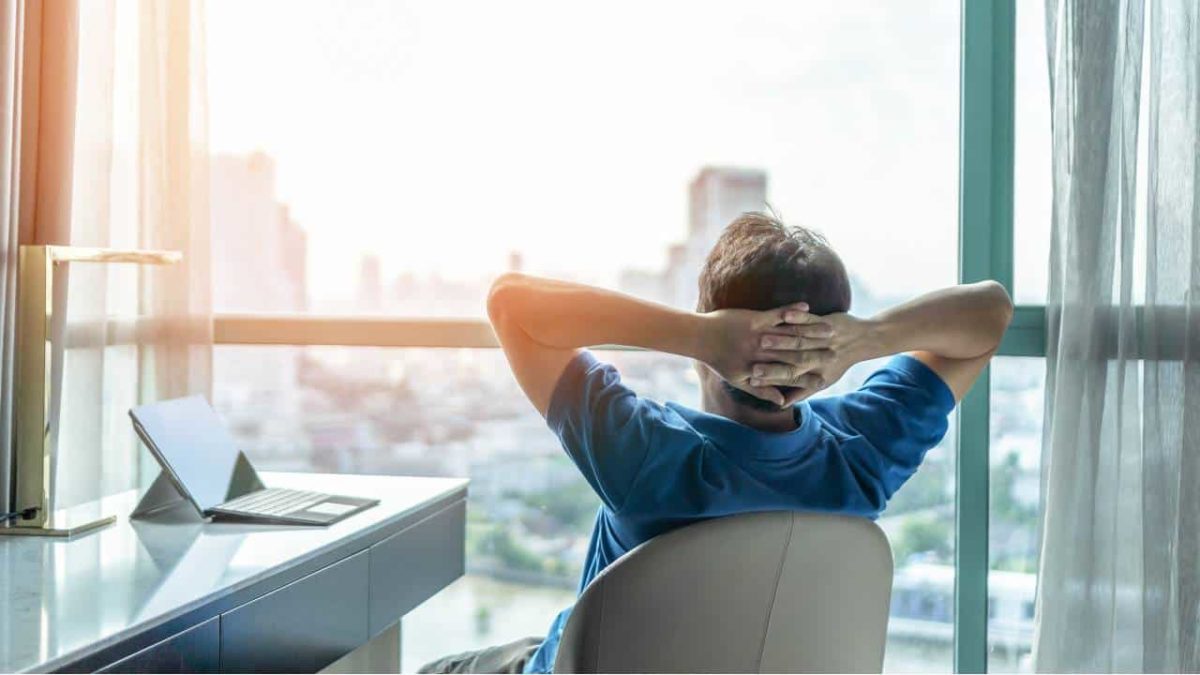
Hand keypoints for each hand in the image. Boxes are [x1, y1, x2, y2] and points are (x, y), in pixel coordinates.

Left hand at [697, 302, 834, 405]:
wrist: (700, 337)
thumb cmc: (719, 360)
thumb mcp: (739, 380)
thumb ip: (762, 392)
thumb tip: (781, 403)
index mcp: (759, 370)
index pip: (790, 376)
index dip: (809, 377)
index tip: (827, 378)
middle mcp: (762, 355)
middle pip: (794, 356)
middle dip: (817, 354)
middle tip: (837, 353)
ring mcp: (759, 336)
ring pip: (790, 335)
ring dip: (811, 332)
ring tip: (830, 330)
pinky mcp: (754, 319)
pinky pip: (777, 315)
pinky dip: (792, 311)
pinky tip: (807, 307)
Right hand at [752, 312, 873, 404]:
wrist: (864, 340)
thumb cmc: (838, 362)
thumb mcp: (823, 379)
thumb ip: (801, 392)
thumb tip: (782, 404)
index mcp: (816, 372)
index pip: (790, 378)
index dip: (771, 379)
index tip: (752, 380)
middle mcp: (820, 357)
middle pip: (793, 361)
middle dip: (772, 362)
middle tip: (752, 363)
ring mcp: (824, 339)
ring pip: (800, 340)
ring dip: (781, 340)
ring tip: (762, 338)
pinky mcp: (827, 323)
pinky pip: (811, 319)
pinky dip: (798, 316)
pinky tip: (785, 314)